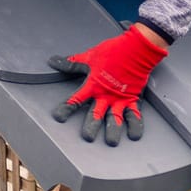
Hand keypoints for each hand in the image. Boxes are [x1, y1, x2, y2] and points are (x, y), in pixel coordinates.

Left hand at [49, 25, 166, 145]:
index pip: (76, 99)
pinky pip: (135, 114)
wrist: (137, 48)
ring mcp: (120, 99)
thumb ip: (72, 63)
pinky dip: (135, 125)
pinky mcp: (133, 99)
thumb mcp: (90, 57)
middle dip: (91, 126)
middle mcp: (106, 95)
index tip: (59, 117)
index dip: (67, 108)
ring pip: (115, 118)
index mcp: (93, 85)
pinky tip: (134, 136)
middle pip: (96, 114)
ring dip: (113, 130)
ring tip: (111, 142)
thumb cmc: (114, 51)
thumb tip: (53, 61)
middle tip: (87, 137)